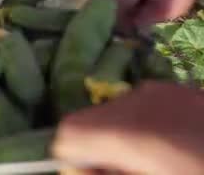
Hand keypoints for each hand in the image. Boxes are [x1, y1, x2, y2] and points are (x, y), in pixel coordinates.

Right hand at [54, 81, 203, 174]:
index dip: (73, 160)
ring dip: (124, 142)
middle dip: (101, 150)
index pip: (69, 132)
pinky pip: (147, 110)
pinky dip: (147, 132)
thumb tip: (76, 170)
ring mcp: (170, 93)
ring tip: (157, 165)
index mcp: (135, 130)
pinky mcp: (187, 94)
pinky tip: (179, 153)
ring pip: (120, 114)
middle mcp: (145, 100)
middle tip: (128, 173)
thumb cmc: (198, 171)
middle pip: (94, 120)